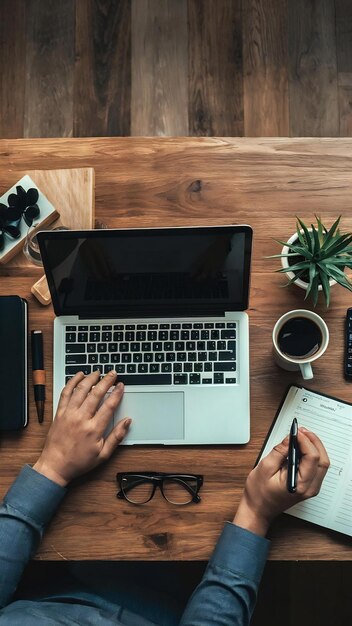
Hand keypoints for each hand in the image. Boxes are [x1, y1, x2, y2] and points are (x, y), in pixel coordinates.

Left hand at [33, 370, 130, 486]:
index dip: (117, 393)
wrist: (55, 466)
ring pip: (81, 390)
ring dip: (90, 379)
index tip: (121, 385)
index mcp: (93, 429)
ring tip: (97, 372)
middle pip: (96, 394)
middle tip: (113, 374)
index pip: (109, 405)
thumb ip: (117, 436)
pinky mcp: (59, 413)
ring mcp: (69, 414)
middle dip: (106, 381)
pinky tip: (78, 376)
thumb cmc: (79, 462)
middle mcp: (81, 419)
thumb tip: (127, 422)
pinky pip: (66, 393)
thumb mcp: (103, 454)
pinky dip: (72, 382)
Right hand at [233, 427, 329, 535]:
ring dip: (314, 447)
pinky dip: (311, 454)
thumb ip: (279, 452)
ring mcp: (311, 488)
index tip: (296, 431)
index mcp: (300, 485)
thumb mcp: (265, 468)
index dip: (305, 441)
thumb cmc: (259, 493)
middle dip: (313, 442)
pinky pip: (316, 467)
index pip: (312, 458)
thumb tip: (290, 438)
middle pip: (322, 460)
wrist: (258, 510)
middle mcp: (309, 488)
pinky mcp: (308, 486)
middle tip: (301, 431)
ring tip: (301, 437)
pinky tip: (301, 448)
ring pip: (322, 463)